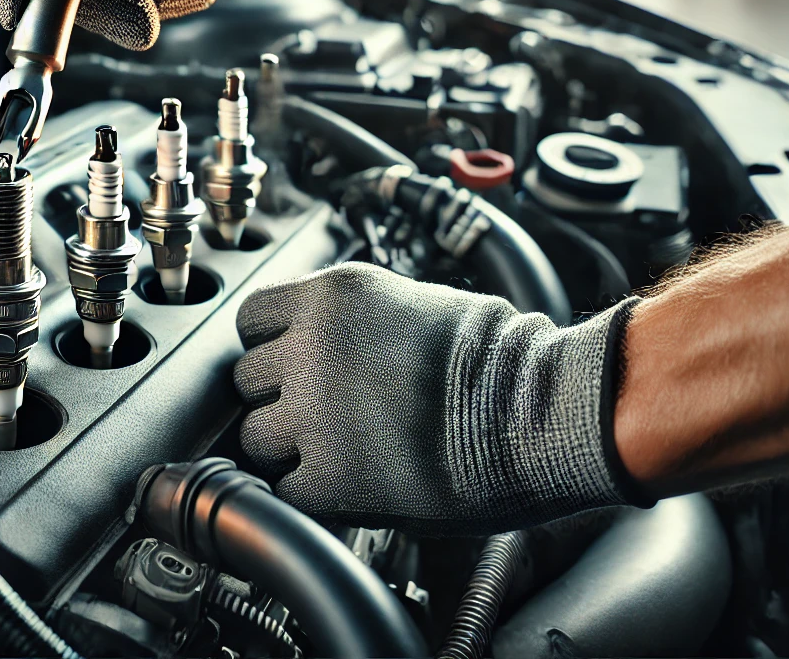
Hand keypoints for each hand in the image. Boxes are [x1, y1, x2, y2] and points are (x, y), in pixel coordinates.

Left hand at [233, 263, 640, 534]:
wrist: (542, 413)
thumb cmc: (500, 362)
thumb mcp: (413, 303)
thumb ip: (349, 320)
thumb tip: (311, 339)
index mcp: (333, 296)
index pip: (251, 319)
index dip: (271, 348)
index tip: (292, 366)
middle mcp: (312, 346)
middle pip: (247, 380)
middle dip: (280, 398)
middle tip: (325, 414)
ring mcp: (314, 412)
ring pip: (255, 436)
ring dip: (288, 448)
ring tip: (342, 450)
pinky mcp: (327, 475)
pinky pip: (287, 489)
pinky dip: (314, 493)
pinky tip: (355, 481)